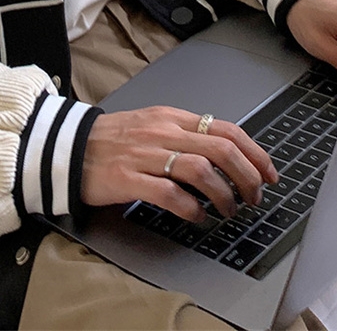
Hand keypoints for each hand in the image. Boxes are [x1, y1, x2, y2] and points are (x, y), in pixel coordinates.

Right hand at [81, 106, 277, 221]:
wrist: (68, 147)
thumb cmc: (112, 140)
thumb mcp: (152, 126)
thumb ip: (184, 134)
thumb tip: (224, 152)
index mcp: (170, 118)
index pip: (224, 128)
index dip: (254, 151)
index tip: (268, 172)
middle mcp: (162, 133)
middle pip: (219, 148)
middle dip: (247, 175)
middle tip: (254, 196)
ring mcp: (144, 155)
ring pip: (199, 169)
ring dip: (223, 194)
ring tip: (229, 210)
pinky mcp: (128, 179)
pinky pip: (168, 193)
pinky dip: (190, 208)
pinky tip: (197, 217)